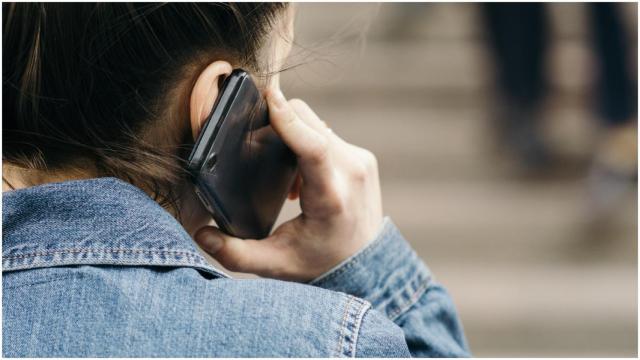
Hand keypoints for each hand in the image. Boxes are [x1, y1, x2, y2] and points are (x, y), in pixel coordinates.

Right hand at [194, 89, 382, 281]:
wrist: (367, 267)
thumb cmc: (321, 264)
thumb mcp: (275, 264)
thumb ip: (234, 253)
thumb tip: (201, 236)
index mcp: (331, 198)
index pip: (313, 147)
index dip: (288, 120)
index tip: (268, 97)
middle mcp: (352, 173)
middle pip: (310, 123)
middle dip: (279, 123)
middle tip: (255, 147)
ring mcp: (361, 162)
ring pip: (318, 124)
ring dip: (293, 133)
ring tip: (279, 167)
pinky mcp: (364, 158)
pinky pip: (328, 134)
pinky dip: (308, 141)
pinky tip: (299, 172)